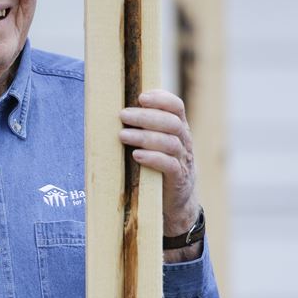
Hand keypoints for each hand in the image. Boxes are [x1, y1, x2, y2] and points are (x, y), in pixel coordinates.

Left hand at [119, 90, 198, 235]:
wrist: (178, 200)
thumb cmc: (160, 165)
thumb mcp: (157, 143)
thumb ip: (146, 127)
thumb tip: (114, 110)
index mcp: (179, 128)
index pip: (176, 107)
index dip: (161, 99)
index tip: (141, 97)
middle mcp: (184, 142)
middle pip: (171, 123)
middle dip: (146, 116)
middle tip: (122, 115)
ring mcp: (183, 160)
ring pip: (169, 143)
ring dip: (145, 136)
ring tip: (123, 135)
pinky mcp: (178, 179)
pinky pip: (169, 165)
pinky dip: (153, 158)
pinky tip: (136, 156)